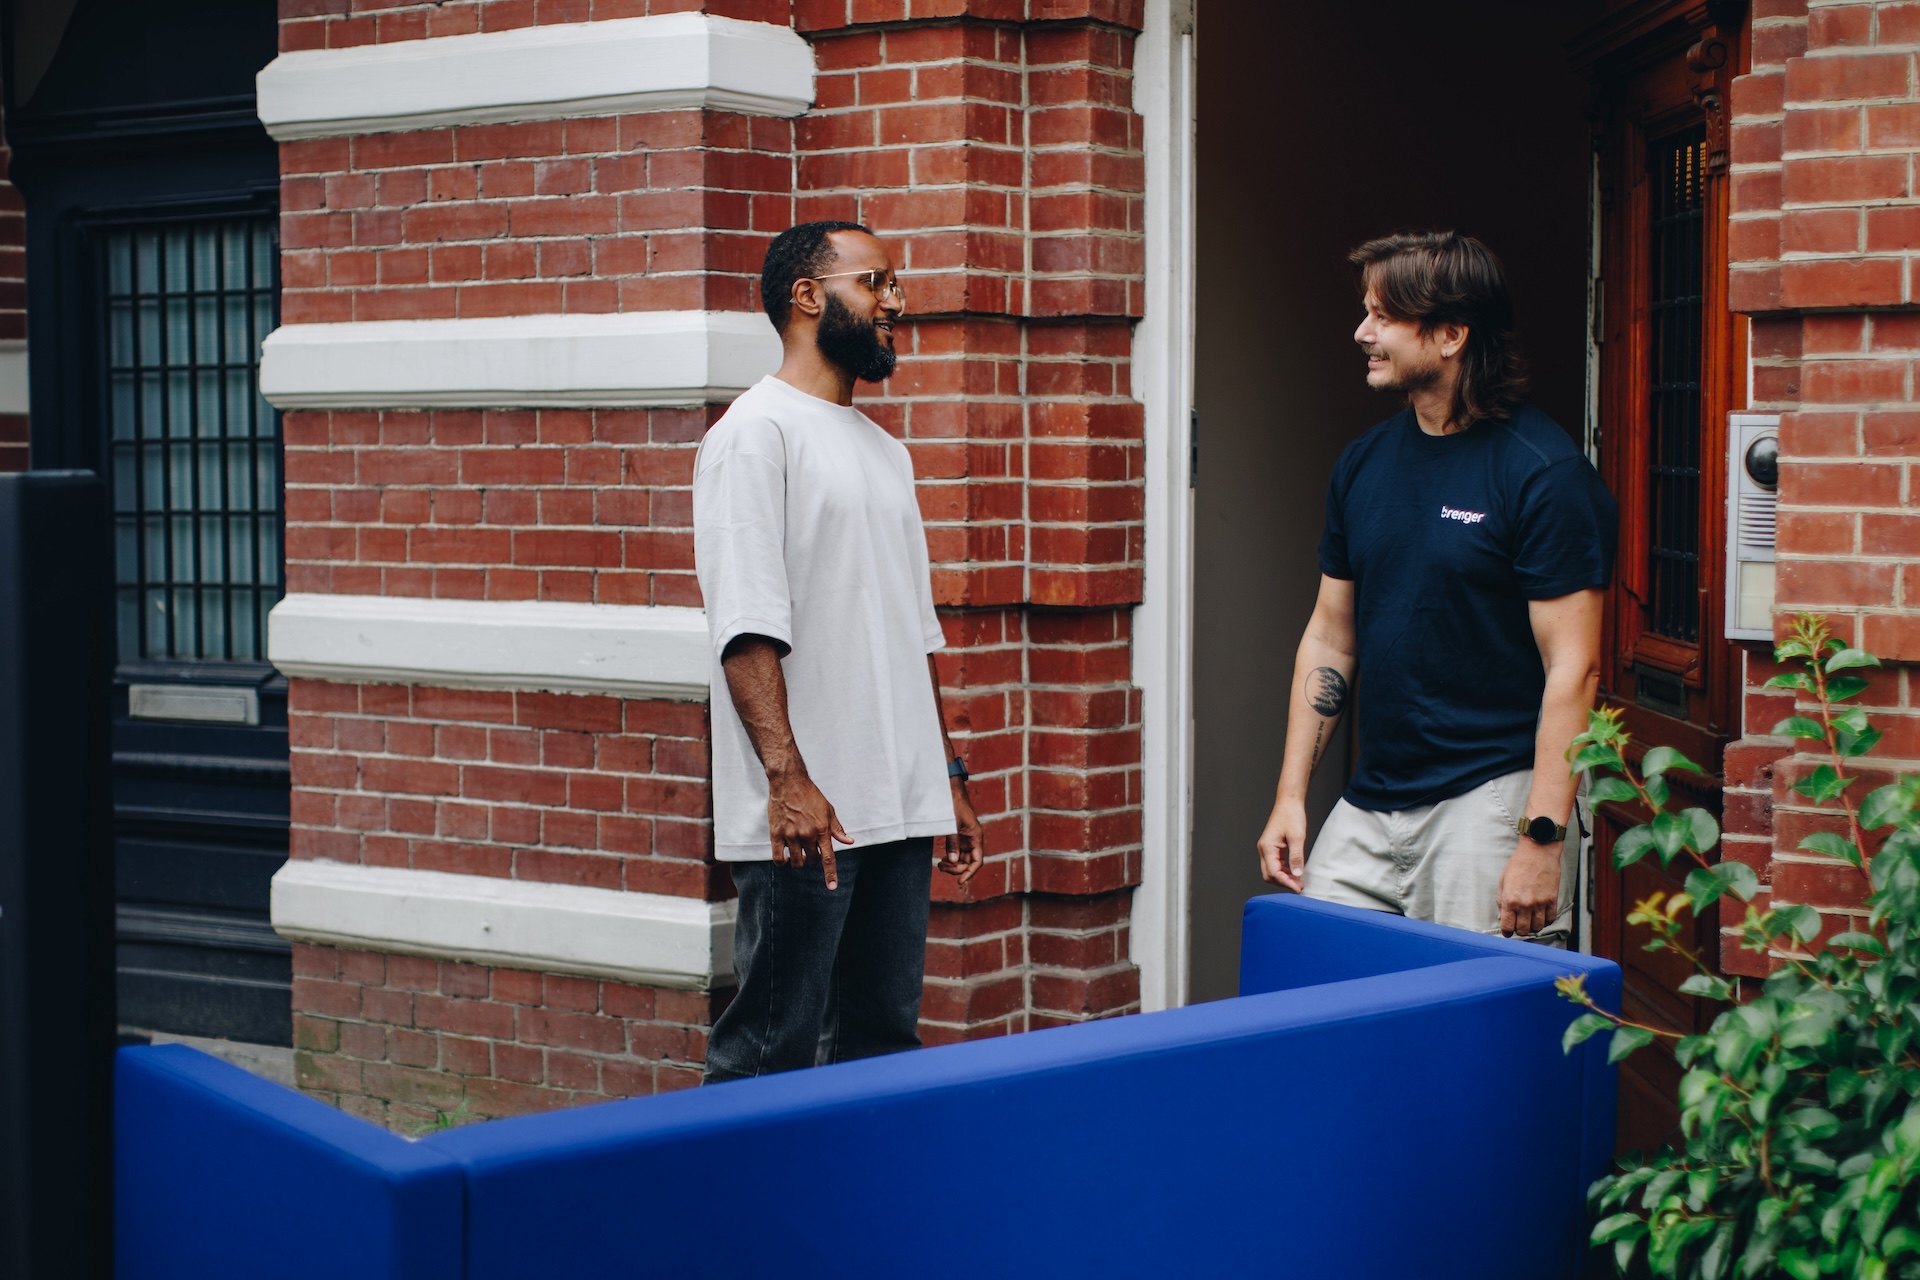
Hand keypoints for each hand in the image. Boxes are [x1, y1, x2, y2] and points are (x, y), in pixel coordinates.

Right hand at [767, 768, 851, 889]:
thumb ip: (837, 829)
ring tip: (798, 852)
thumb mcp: (828, 810)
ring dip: (799, 862)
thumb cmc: (810, 795)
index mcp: (822, 829)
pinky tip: (785, 858)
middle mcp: (807, 834)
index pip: (828, 858)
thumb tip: (849, 842)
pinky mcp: (776, 834)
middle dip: (813, 859)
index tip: (831, 887)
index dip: (830, 874)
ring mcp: (791, 835)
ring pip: (796, 862)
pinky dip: (783, 862)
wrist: (788, 782)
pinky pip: (779, 858)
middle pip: (812, 861)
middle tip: (810, 848)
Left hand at [938, 779, 984, 885]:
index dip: (970, 873)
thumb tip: (953, 860)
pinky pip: (957, 854)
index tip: (960, 882)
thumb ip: (953, 843)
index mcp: (976, 837)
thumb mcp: (952, 824)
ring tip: (940, 864)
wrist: (950, 793)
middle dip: (957, 869)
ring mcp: (966, 840)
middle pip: (968, 863)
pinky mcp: (958, 838)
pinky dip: (950, 859)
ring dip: (953, 865)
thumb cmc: (954, 806)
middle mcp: (973, 841)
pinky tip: (942, 860)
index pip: (977, 861)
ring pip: (962, 860)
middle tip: (941, 867)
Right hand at [1257, 797, 1308, 890]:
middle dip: (1283, 882)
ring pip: (1272, 870)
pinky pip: (1276, 864)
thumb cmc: (1292, 816)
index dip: (1286, 882)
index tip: (1298, 888)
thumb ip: (1296, 857)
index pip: (1274, 872)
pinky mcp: (1272, 847)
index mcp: (1267, 847)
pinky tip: (1295, 872)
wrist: (1289, 802)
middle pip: (1269, 874)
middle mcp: (1264, 849)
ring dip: (1284, 878)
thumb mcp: (1297, 837)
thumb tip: (1297, 874)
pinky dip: (1284, 870)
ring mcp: (1267, 848)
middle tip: (1299, 887)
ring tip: (1298, 881)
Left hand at [1497, 838, 1562, 936]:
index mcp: (1510, 900)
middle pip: (1523, 930)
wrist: (1538, 851)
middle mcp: (1525, 904)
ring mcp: (1540, 903)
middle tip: (1519, 925)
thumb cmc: (1518, 864)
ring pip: (1538, 928)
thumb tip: (1502, 918)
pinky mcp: (1552, 900)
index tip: (1507, 932)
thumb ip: (1501, 901)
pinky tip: (1541, 915)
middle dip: (1519, 930)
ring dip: (1533, 927)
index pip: (1507, 927)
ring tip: (1530, 920)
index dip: (1506, 932)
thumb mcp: (1503, 881)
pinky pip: (1550, 919)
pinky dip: (1546, 921)